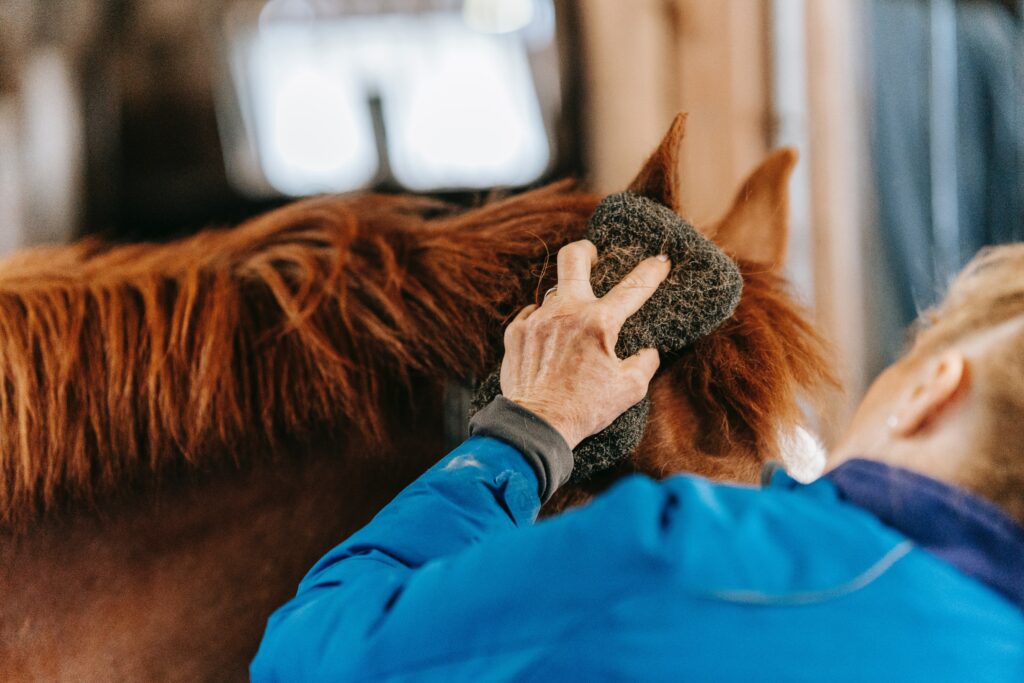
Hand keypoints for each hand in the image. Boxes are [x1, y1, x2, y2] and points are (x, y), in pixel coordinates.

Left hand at [500, 240, 670, 448]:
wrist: (537, 425)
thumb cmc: (585, 409)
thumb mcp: (629, 389)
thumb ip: (645, 362)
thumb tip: (647, 351)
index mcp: (598, 323)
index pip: (633, 287)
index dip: (652, 271)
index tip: (661, 260)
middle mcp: (566, 312)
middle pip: (573, 257)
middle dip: (586, 251)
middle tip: (593, 256)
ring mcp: (536, 320)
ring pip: (552, 293)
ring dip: (566, 302)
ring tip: (571, 324)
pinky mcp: (515, 333)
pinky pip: (532, 315)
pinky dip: (544, 324)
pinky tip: (549, 341)